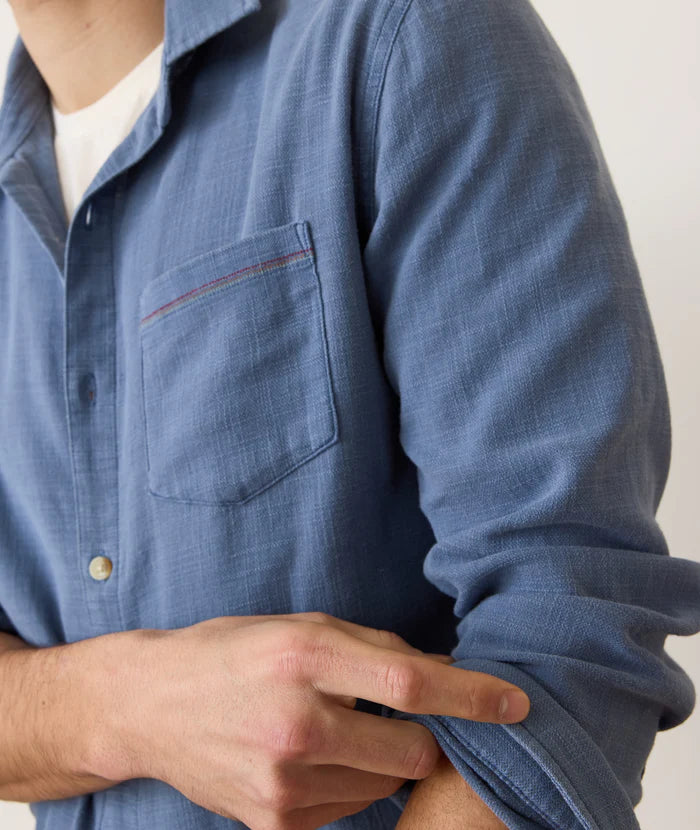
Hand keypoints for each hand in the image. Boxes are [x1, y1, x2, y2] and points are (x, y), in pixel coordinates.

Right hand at [91, 612, 528, 829]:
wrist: (154, 705)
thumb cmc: (234, 652)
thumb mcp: (302, 625)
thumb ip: (374, 648)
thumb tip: (444, 674)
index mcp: (305, 657)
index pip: (410, 682)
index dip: (472, 696)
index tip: (517, 703)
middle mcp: (297, 724)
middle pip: (413, 750)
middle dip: (426, 737)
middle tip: (403, 717)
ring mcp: (284, 783)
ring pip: (386, 784)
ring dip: (384, 760)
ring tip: (341, 731)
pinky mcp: (275, 824)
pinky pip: (350, 810)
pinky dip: (351, 784)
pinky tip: (315, 758)